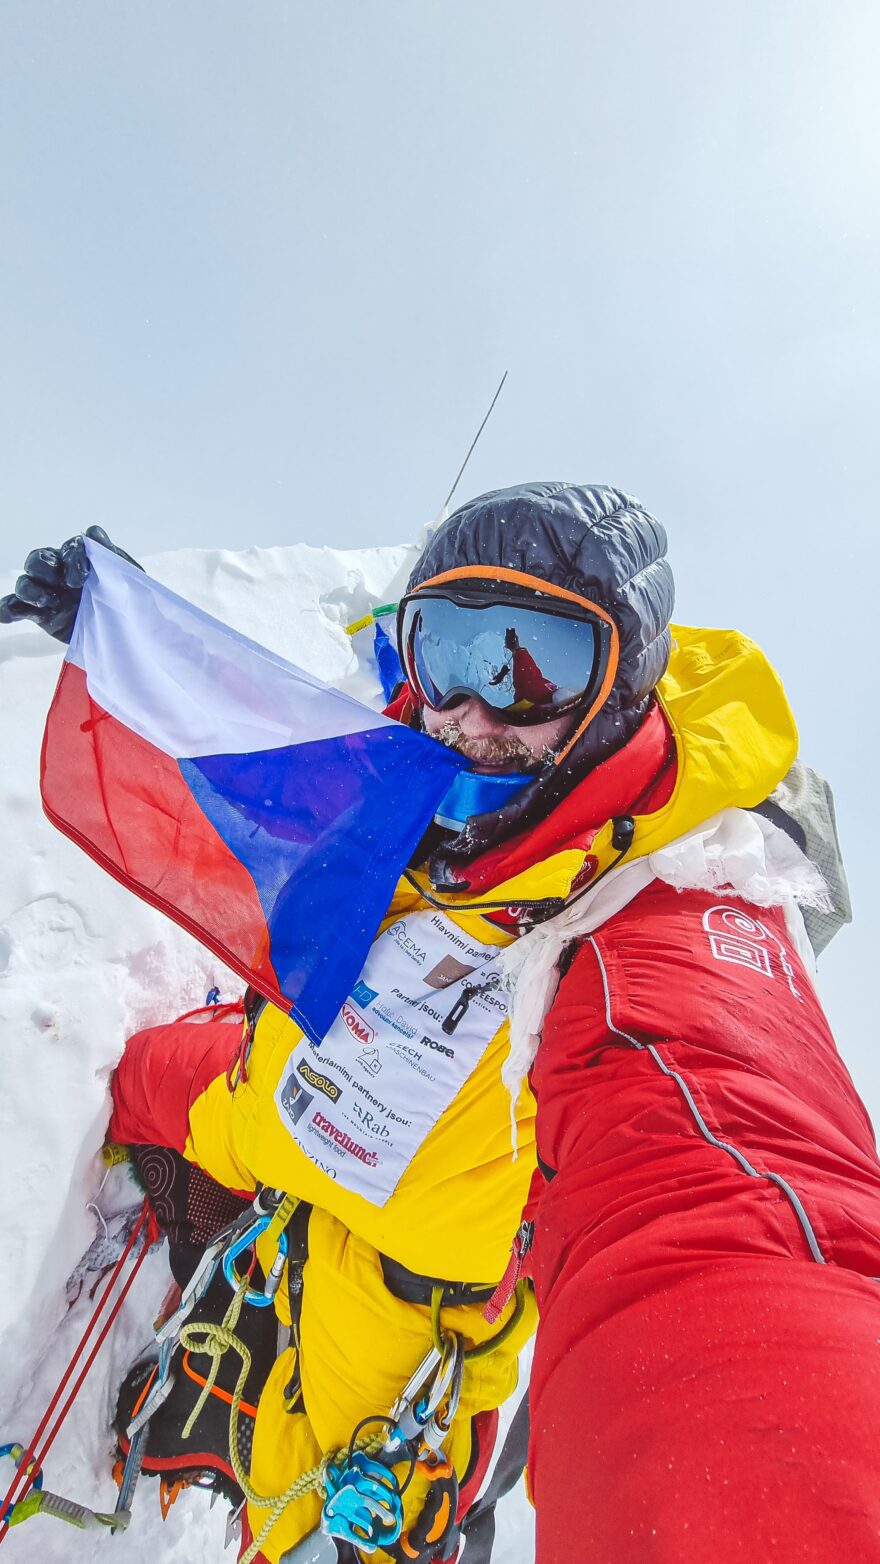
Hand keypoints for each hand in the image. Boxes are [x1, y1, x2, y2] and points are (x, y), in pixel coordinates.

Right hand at [0, 525, 141, 642]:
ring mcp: (47, 592)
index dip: (74, 557)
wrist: (122, 634)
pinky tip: (7, 616)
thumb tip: (94, 533)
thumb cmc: (124, 600)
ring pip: (26, 582)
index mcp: (80, 560)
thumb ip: (111, 555)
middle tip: (66, 587)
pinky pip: (14, 607)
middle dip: (46, 569)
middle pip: (39, 558)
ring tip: (44, 602)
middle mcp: (59, 572)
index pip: (71, 547)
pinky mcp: (39, 613)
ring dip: (29, 589)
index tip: (84, 577)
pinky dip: (7, 609)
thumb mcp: (125, 578)